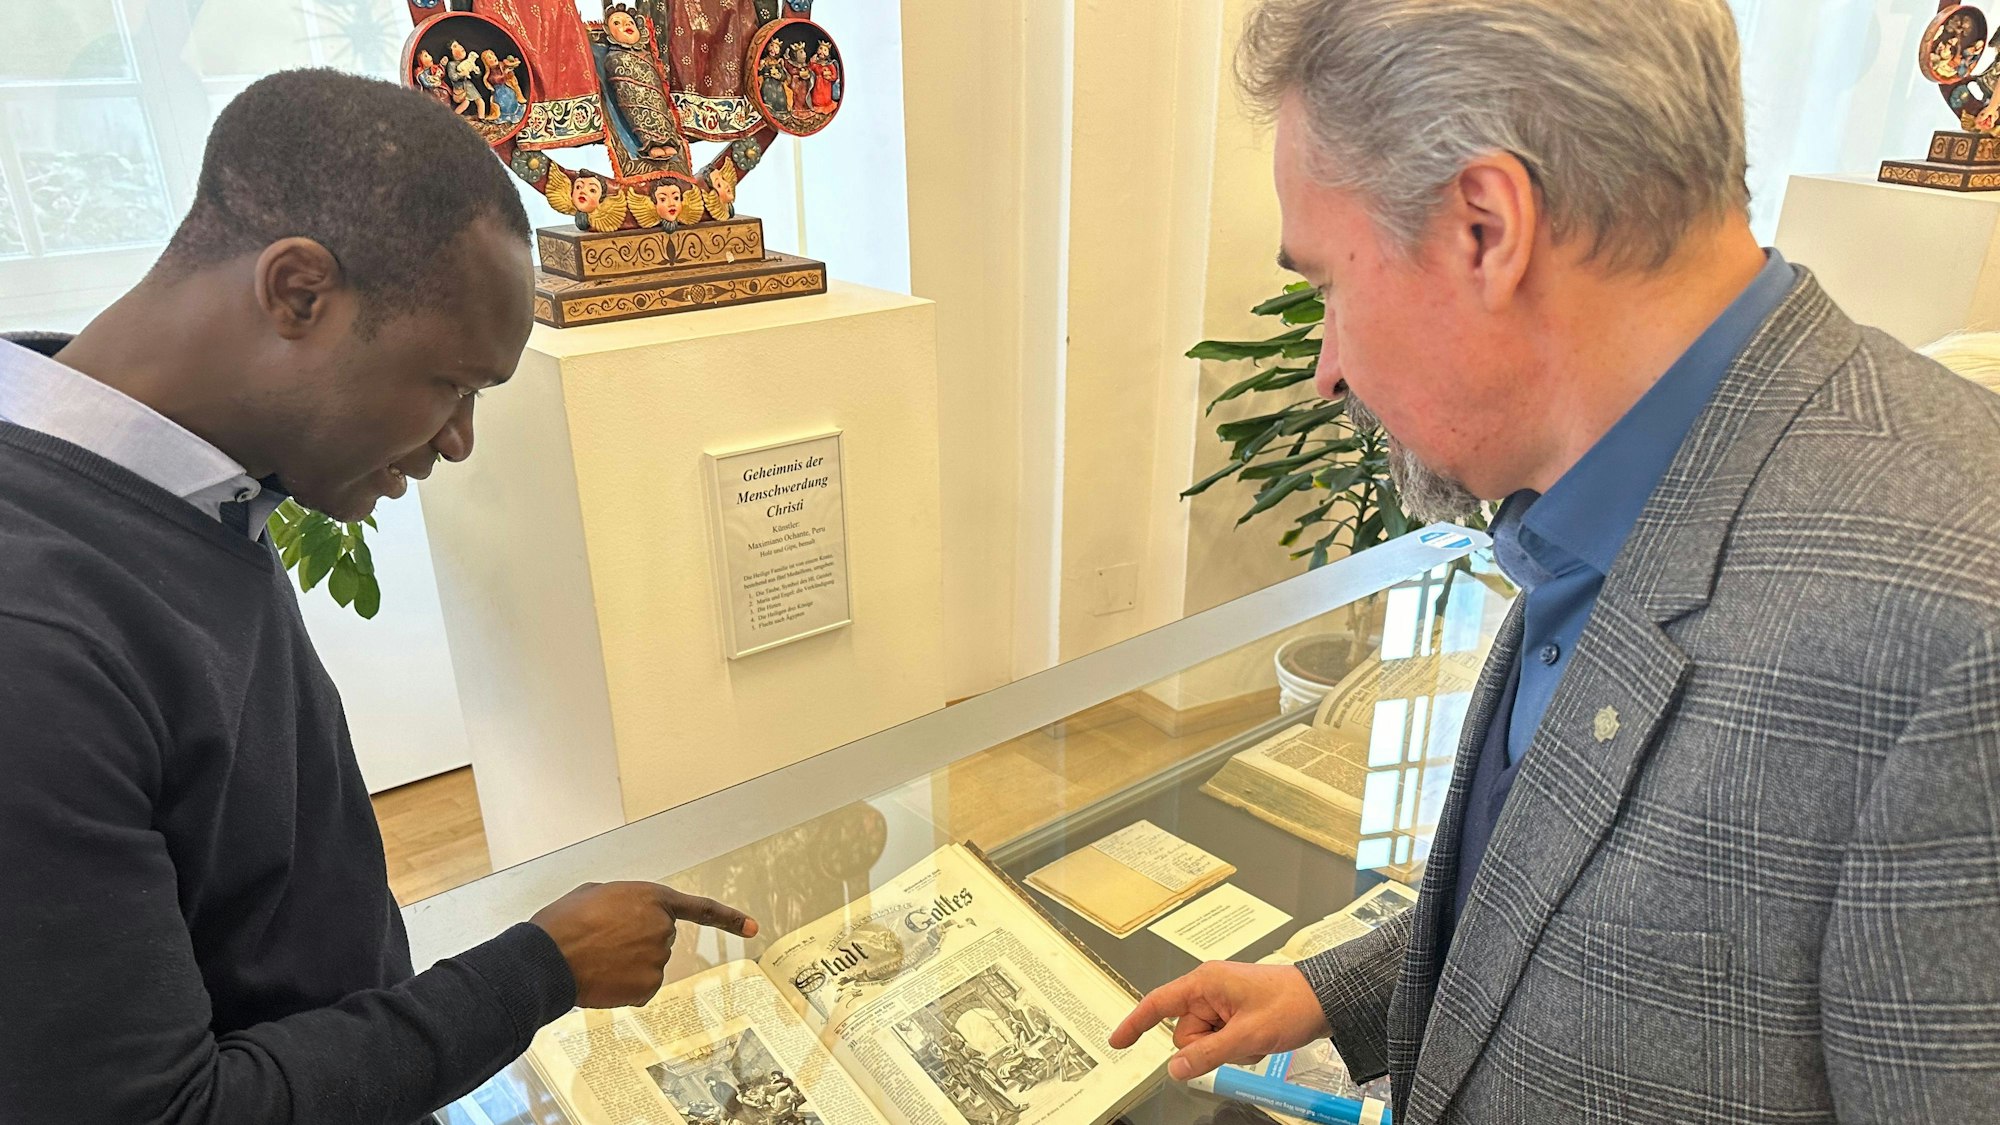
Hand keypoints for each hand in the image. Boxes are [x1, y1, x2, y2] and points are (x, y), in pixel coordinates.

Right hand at [531, 882, 758, 1007]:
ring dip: (628, 963)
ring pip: (649, 964)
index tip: (753, 928)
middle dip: (637, 940)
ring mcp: (658, 960)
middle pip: (660, 938)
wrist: (547, 958)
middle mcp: (663, 928)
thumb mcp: (597, 893)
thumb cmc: (564, 923)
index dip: (728, 919)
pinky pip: (641, 988)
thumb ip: (626, 901)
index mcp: (652, 898)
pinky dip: (624, 986)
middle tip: (603, 940)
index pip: (699, 908)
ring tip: (596, 957)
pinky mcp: (648, 987)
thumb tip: (627, 917)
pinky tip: (603, 978)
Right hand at [1110, 962, 1330, 1080]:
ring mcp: (1222, 1000)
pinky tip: (1257, 1039)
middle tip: (1238, 1041)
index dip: (1135, 1023)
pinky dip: (1236, 1046)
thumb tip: (1176, 1068)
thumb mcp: (1247, 1036)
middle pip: (1184, 1032)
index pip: (1158, 1004)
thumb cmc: (1290, 1005)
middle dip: (1207, 1046)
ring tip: (1253, 1038)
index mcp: (1205, 982)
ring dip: (1225, 1048)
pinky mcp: (1234, 1011)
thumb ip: (1207, 1054)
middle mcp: (1209, 988)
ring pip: (1204, 1040)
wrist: (1325, 1001)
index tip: (1117, 1040)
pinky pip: (1221, 1039)